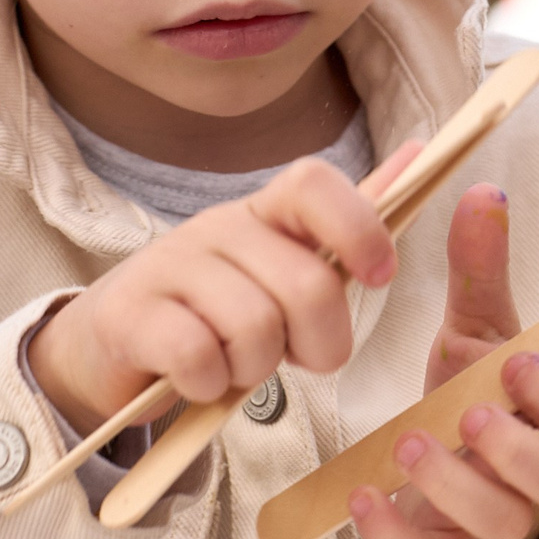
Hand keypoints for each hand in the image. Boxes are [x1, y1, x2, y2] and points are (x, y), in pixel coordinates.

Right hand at [28, 152, 403, 436]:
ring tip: (236, 365)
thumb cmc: (221, 309)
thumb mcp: (288, 265)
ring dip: (257, 368)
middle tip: (295, 358)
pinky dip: (210, 383)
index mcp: (264, 212)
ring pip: (255, 326)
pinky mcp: (129, 314)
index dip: (360, 229)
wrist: (117, 345)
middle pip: (306, 284)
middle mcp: (217, 226)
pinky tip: (198, 379)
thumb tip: (421, 155)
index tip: (379, 277)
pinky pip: (199, 355)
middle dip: (320, 343)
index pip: (315, 184)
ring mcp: (168, 265)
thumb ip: (350, 222)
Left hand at [346, 183, 538, 538]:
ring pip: (504, 524)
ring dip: (459, 487)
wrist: (445, 465)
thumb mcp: (478, 328)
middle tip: (472, 412)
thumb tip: (484, 192)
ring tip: (410, 444)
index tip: (518, 362)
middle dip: (522, 452)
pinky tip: (364, 497)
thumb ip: (482, 269)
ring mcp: (498, 518)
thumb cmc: (476, 392)